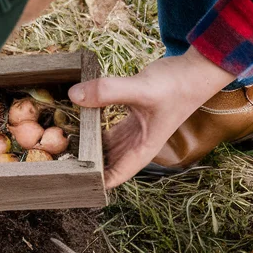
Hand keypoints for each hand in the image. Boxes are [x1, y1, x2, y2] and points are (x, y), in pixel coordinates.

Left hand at [69, 47, 233, 187]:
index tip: (68, 181)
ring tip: (60, 147)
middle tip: (55, 163)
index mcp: (142, 149)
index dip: (92, 183)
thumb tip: (75, 95)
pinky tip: (76, 124)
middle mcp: (137, 144)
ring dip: (86, 148)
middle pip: (105, 164)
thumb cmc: (178, 84)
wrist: (198, 69)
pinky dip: (92, 129)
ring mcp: (134, 132)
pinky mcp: (132, 117)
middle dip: (83, 166)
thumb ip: (108, 91)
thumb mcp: (142, 88)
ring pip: (104, 147)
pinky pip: (107, 129)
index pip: (113, 177)